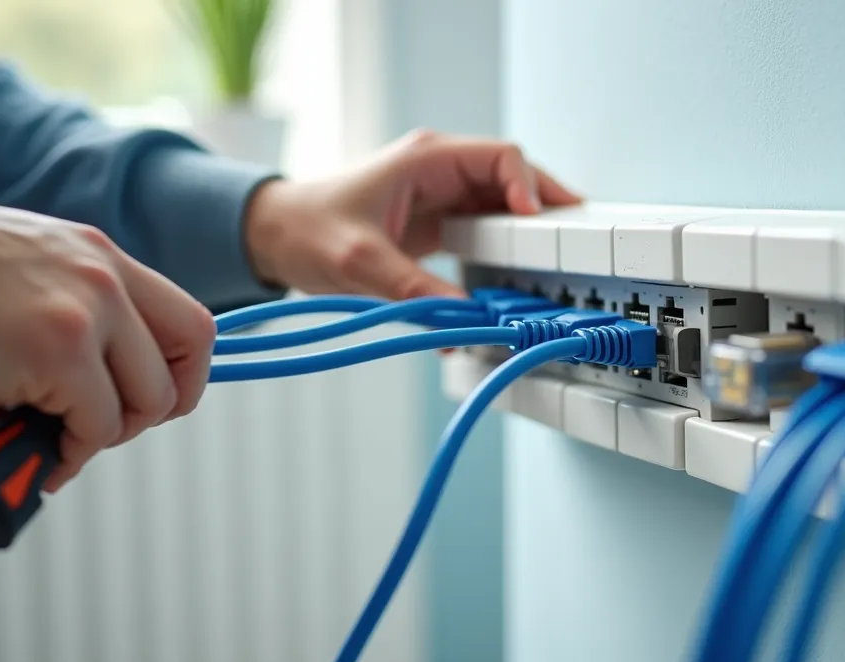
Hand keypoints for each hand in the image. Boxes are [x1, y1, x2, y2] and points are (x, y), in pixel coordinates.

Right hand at [0, 194, 216, 491]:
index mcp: (99, 254)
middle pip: (188, 358)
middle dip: (156, 407)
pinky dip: (74, 453)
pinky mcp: (59, 353)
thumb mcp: (28, 269)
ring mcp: (87, 313)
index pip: (187, 319)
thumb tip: (101, 368)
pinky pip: (97, 425)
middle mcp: (105, 277)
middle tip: (105, 426)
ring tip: (61, 440)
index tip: (148, 399)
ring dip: (108, 433)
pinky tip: (41, 455)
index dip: (182, 371)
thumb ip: (74, 301)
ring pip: (147, 400)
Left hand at [242, 129, 581, 298]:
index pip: (501, 158)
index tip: (538, 224)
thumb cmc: (307, 230)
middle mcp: (440, 172)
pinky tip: (518, 280)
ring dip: (526, 235)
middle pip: (514, 181)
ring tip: (553, 265)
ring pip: (504, 208)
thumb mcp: (360, 262)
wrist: (274, 236)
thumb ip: (415, 289)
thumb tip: (466, 320)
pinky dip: (504, 255)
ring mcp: (442, 197)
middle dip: (543, 211)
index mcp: (426, 159)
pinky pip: (485, 233)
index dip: (530, 188)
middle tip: (570, 247)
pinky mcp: (438, 224)